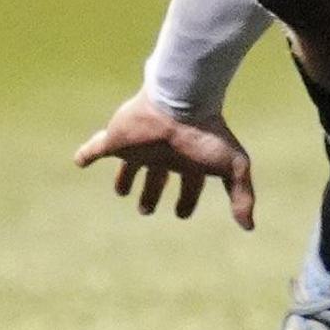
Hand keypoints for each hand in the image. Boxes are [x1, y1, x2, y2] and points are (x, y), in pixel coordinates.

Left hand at [74, 90, 256, 229]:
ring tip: (121, 191)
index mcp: (188, 161)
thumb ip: (241, 196)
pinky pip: (96, 149)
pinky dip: (87, 155)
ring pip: (130, 165)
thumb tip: (250, 227)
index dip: (186, 202)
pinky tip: (79, 161)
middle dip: (151, 194)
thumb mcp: (232, 168)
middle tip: (145, 210)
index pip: (188, 186)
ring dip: (125, 178)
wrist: (179, 102)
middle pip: (156, 178)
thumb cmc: (206, 134)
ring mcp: (138, 146)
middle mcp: (163, 154)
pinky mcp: (116, 140)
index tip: (181, 213)